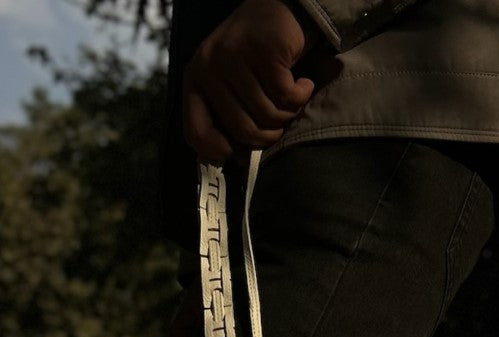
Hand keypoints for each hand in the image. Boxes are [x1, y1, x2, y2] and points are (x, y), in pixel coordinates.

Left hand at [183, 0, 318, 160]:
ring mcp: (235, 55)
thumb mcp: (229, 83)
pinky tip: (304, 84)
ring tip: (292, 101)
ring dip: (287, 115)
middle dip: (266, 136)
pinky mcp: (264, 48)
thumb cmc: (255, 57)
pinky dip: (301, 95)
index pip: (196, 131)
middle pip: (240, 128)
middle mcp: (209, 67)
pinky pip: (286, 95)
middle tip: (279, 127)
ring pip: (266, 113)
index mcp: (195, 80)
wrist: (280, 7)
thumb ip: (225, 114)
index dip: (215, 152)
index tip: (237, 155)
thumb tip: (236, 160)